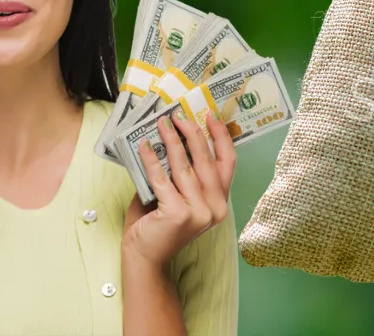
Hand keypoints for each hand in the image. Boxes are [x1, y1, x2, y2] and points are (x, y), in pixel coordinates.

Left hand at [122, 110, 235, 268]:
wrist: (145, 257)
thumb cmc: (158, 224)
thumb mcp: (178, 196)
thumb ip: (182, 173)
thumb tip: (173, 135)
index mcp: (220, 201)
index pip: (228, 163)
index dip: (221, 137)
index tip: (210, 116)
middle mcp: (216, 207)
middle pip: (207, 160)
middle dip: (192, 132)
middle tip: (179, 115)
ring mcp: (199, 212)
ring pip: (185, 167)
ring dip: (171, 141)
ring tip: (161, 124)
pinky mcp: (179, 214)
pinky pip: (163, 179)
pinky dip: (152, 160)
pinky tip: (145, 146)